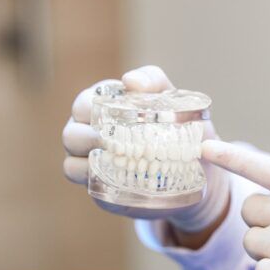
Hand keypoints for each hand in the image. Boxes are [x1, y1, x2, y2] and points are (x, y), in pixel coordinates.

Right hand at [62, 66, 229, 231]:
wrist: (199, 171)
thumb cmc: (180, 126)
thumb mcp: (172, 99)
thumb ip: (153, 81)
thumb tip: (130, 81)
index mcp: (104, 108)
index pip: (83, 103)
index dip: (89, 106)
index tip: (110, 112)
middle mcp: (91, 134)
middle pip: (71, 134)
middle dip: (85, 136)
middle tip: (110, 141)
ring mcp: (94, 164)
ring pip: (70, 164)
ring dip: (88, 163)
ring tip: (115, 160)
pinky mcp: (102, 188)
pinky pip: (88, 187)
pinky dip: (97, 183)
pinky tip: (116, 180)